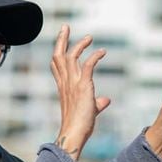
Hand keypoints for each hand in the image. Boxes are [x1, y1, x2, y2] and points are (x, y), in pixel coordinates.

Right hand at [50, 25, 110, 161]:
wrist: (74, 134)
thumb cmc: (80, 126)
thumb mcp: (90, 110)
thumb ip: (97, 103)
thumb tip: (106, 100)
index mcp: (63, 88)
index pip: (56, 66)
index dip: (58, 52)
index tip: (61, 42)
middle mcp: (65, 83)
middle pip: (58, 56)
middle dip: (62, 40)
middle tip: (65, 27)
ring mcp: (73, 84)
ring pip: (70, 56)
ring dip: (79, 44)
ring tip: (89, 37)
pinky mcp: (83, 86)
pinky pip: (88, 65)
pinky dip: (95, 56)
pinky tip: (102, 52)